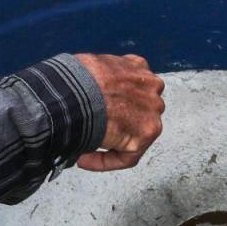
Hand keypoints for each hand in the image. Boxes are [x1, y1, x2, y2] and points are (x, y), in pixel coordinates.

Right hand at [72, 53, 164, 171]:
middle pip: (138, 110)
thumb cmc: (74, 77)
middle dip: (117, 120)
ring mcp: (152, 111)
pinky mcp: (146, 134)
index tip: (92, 111)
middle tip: (92, 127)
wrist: (74, 92)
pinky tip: (85, 159)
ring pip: (135, 134)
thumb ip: (98, 77)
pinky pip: (127, 155)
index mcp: (137, 66)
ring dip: (112, 142)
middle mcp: (151, 87)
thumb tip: (85, 91)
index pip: (132, 87)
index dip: (112, 102)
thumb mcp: (89, 65)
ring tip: (84, 147)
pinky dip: (106, 161)